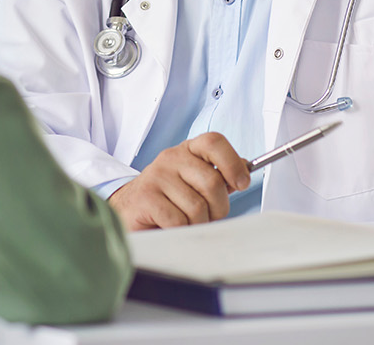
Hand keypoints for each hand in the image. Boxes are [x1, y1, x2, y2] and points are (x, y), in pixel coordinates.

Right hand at [107, 132, 249, 231]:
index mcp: (187, 150)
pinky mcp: (146, 197)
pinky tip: (171, 226)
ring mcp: (156, 176)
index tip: (241, 183)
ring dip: (198, 223)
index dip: (233, 163)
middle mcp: (171, 158)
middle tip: (208, 215)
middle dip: (218, 208)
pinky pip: (179, 221)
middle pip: (213, 182)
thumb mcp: (194, 182)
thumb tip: (244, 169)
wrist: (129, 211)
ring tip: (185, 221)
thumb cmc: (168, 199)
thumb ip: (219, 176)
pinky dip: (181, 230)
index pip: (214, 142)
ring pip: (197, 207)